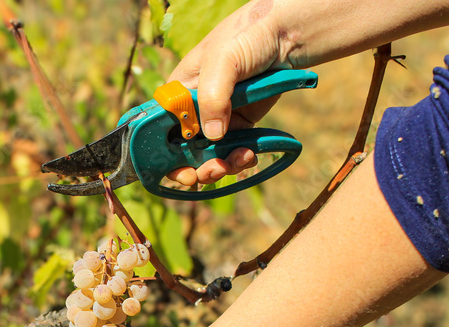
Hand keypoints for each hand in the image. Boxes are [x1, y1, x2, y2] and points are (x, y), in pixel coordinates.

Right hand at [166, 1, 291, 186]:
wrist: (288, 33)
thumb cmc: (246, 35)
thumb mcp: (223, 60)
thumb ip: (213, 97)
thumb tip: (212, 135)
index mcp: (179, 92)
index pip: (160, 129)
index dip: (165, 155)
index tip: (181, 171)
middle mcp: (194, 108)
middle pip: (183, 150)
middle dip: (195, 168)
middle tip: (211, 171)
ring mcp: (217, 118)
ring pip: (210, 155)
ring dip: (221, 166)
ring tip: (239, 160)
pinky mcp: (240, 123)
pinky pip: (233, 150)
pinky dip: (239, 159)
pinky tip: (249, 155)